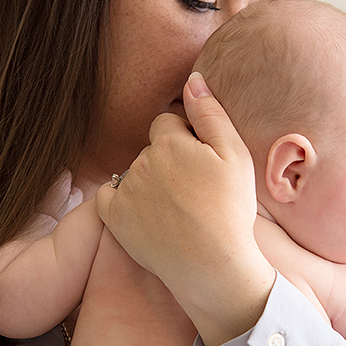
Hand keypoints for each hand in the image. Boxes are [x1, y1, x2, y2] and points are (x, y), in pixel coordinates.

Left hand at [97, 73, 274, 345]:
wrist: (212, 266)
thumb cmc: (230, 211)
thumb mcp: (235, 155)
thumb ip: (211, 113)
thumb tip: (193, 80)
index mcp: (170, 141)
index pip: (167, 124)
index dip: (185, 141)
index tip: (200, 166)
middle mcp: (142, 161)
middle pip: (150, 149)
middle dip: (167, 161)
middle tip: (192, 192)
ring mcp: (125, 189)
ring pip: (133, 172)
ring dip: (148, 182)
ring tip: (175, 209)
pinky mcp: (113, 216)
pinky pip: (109, 195)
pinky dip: (123, 201)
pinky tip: (147, 216)